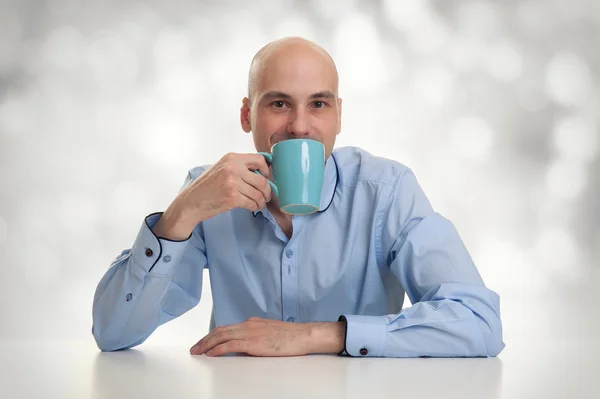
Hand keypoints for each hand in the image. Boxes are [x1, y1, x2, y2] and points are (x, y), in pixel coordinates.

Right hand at [153, 153, 271, 239]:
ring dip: (261, 201)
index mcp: (231, 158)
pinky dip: (254, 206)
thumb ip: (238, 167)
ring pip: (258, 193)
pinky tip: (252, 207)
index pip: (259, 160)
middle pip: (262, 180)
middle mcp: (233, 168)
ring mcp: (233, 182)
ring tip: (259, 204)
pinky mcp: (233, 197)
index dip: (266, 170)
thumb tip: (261, 173)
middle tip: (266, 196)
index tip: (266, 177)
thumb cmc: (206, 187)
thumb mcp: (221, 168)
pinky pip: (252, 202)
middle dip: (267, 191)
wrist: (191, 202)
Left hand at [189, 317, 345, 356]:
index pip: (227, 328)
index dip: (213, 335)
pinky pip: (230, 345)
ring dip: (207, 344)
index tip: (205, 342)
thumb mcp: (270, 334)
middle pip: (220, 330)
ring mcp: (250, 332)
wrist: (303, 335)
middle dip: (205, 340)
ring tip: (197, 351)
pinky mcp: (254, 342)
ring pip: (221, 336)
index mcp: (252, 322)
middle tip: (194, 348)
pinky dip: (218, 348)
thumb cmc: (291, 336)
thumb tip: (247, 346)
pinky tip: (210, 354)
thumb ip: (256, 337)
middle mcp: (249, 325)